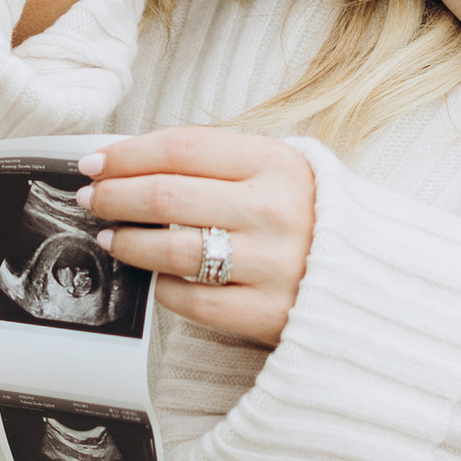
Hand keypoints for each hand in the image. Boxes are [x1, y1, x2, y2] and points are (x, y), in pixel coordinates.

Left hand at [74, 128, 314, 346]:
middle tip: (91, 199)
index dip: (128, 153)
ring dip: (129, 242)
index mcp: (277, 163)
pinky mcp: (266, 313)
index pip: (182, 147)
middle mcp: (275, 210)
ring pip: (172, 248)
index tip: (94, 162)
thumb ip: (216, 163)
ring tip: (111, 238)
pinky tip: (154, 277)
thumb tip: (131, 159)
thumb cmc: (310, 218)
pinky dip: (163, 287)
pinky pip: (192, 301)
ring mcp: (272, 264)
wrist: (370, 282)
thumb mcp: (278, 172)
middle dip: (116, 195)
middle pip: (168, 194)